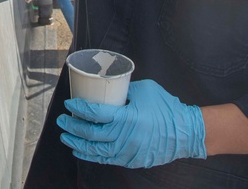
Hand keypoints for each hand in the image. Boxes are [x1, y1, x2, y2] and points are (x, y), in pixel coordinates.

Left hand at [56, 79, 206, 168]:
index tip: (69, 104)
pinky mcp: (132, 160)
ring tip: (66, 136)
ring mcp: (129, 151)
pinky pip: (107, 159)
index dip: (80, 109)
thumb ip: (124, 90)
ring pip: (97, 150)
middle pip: (92, 134)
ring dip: (78, 144)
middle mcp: (126, 137)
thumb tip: (106, 87)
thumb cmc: (166, 107)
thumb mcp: (143, 90)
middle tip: (62, 120)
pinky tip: (81, 151)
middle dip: (73, 127)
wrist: (186, 132)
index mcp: (128, 118)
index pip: (96, 114)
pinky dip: (92, 156)